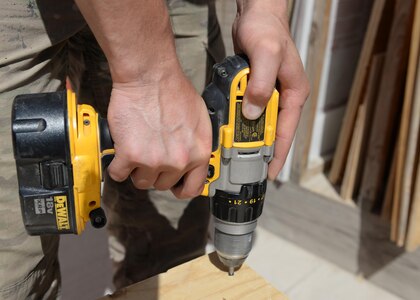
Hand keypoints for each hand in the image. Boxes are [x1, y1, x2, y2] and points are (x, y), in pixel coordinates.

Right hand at [106, 60, 211, 198]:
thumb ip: (197, 144)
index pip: (192, 188)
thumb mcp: (200, 119)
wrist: (149, 76)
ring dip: (136, 168)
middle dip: (155, 171)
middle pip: (162, 184)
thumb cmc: (173, 91)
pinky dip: (117, 164)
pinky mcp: (130, 155)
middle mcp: (179, 161)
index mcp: (198, 153)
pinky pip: (118, 173)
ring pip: (141, 181)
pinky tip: (121, 150)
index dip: (180, 187)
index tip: (173, 184)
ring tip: (137, 147)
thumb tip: (192, 158)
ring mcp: (154, 160)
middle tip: (150, 152)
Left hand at [233, 0, 309, 178]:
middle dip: (260, 150)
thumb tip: (253, 114)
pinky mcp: (256, 89)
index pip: (288, 131)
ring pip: (260, 123)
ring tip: (234, 155)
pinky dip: (240, 121)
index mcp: (294, 94)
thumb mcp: (266, 54)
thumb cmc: (266, 29)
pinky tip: (229, 130)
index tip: (268, 173)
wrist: (256, 13)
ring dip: (248, 137)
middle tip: (245, 167)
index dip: (278, 154)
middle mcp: (284, 97)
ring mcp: (270, 94)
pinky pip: (248, 111)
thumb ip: (262, 84)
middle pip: (273, 131)